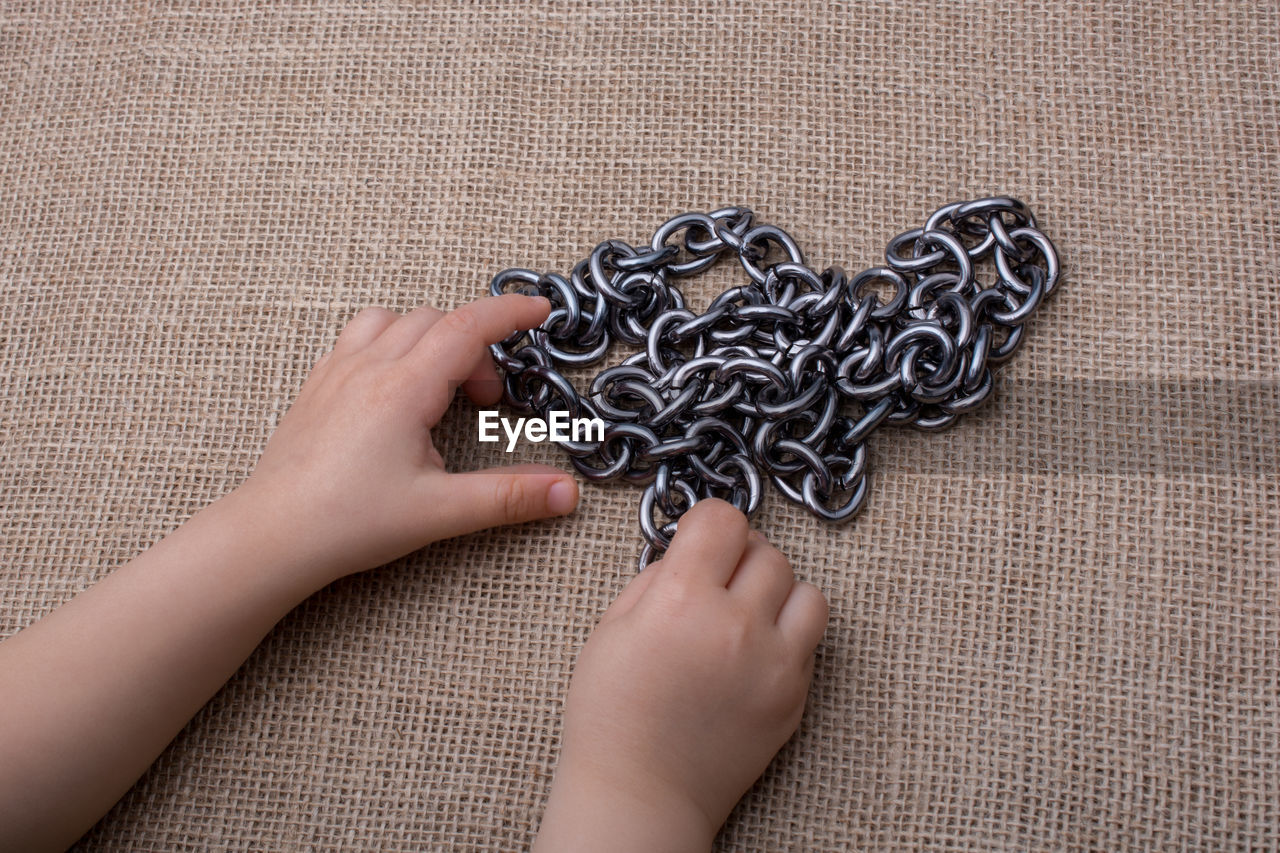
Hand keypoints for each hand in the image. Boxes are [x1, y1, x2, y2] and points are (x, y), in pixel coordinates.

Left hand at [235, 293, 578, 584]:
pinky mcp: (317, 386)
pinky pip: (359, 338)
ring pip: (393, 320)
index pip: (468, 327)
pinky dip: (392, 345)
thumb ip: (508, 497)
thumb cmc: (347, 521)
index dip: (510, 313)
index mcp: (403, 388)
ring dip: (430, 338)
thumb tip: (566, 492)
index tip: (540, 310)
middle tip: (487, 401)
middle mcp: (369, 367)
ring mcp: (337, 372)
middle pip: (437, 321)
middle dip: (476, 347)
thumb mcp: (440, 512)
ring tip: (442, 388)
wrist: (272, 535)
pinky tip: (396, 391)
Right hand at [535, 499, 828, 850]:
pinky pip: (810, 641)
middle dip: (741, 557)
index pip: (724, 520)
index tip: (699, 539)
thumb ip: (655, 579)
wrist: (641, 794)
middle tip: (717, 580)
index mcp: (681, 600)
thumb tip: (690, 553)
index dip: (708, 524)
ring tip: (747, 612)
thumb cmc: (612, 716)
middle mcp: (736, 625)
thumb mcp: (611, 629)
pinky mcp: (794, 697)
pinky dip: (787, 635)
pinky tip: (753, 652)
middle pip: (768, 552)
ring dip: (777, 591)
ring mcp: (773, 664)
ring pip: (806, 591)